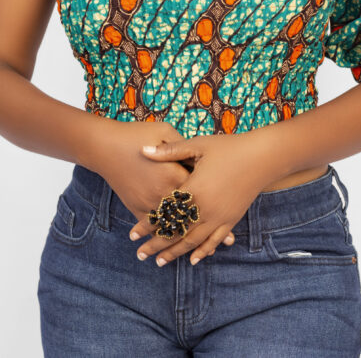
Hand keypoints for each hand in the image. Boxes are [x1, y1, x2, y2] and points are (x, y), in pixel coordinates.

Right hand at [84, 119, 235, 248]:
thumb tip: (199, 153)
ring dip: (189, 239)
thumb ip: (184, 145)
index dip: (216, 196)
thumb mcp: (164, 131)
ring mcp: (148, 201)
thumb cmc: (136, 135)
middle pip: (190, 211)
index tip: (234, 206)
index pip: (199, 187)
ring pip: (172, 225)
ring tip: (208, 251)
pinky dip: (167, 237)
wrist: (105, 146)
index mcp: (173, 172)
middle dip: (209, 226)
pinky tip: (176, 247)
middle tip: (230, 240)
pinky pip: (154, 227)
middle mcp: (162, 192)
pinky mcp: (137, 207)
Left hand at [128, 132, 267, 265]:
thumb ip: (170, 151)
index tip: (132, 234)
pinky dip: (202, 252)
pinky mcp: (232, 219)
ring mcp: (220, 216)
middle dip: (156, 244)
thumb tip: (143, 150)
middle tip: (140, 254)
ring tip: (159, 262)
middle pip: (176, 232)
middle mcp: (206, 208)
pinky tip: (192, 260)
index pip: (164, 212)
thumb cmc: (229, 148)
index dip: (147, 224)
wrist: (262, 157)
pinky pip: (214, 240)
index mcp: (194, 189)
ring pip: (193, 241)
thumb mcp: (198, 145)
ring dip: (175, 252)